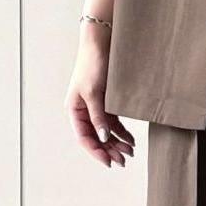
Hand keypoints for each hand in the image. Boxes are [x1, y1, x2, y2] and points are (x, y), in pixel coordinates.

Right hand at [65, 38, 136, 168]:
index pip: (84, 138)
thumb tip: (103, 137)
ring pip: (106, 132)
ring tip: (129, 152)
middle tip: (124, 160)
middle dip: (109, 150)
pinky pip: (113, 122)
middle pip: (96, 137)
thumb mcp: (94, 93)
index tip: (109, 162)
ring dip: (116, 143)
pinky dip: (121, 132)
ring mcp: (96, 107)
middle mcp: (83, 111)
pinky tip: (130, 140)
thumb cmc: (92, 65)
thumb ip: (98, 116)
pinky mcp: (107, 102)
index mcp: (75, 110)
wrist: (102, 43)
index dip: (96, 152)